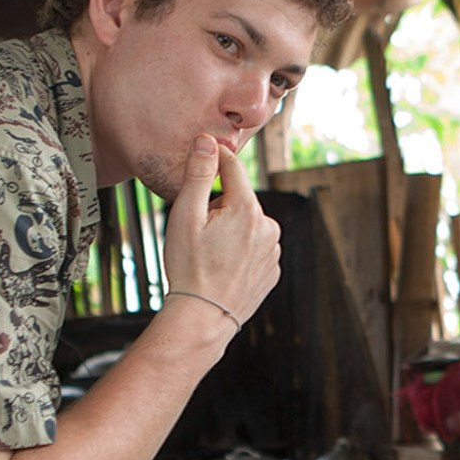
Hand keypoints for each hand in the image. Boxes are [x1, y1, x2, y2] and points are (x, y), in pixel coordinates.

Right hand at [160, 137, 279, 328]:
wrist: (203, 317)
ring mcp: (273, 251)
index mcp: (248, 209)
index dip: (215, 158)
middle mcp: (269, 227)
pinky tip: (222, 267)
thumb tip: (208, 141)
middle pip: (239, 200)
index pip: (233, 167)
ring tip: (209, 254)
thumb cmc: (189, 267)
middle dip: (218, 207)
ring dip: (230, 230)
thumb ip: (199, 174)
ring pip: (247, 225)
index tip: (203, 152)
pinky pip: (254, 248)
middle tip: (198, 233)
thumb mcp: (186, 216)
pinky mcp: (272, 270)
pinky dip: (239, 251)